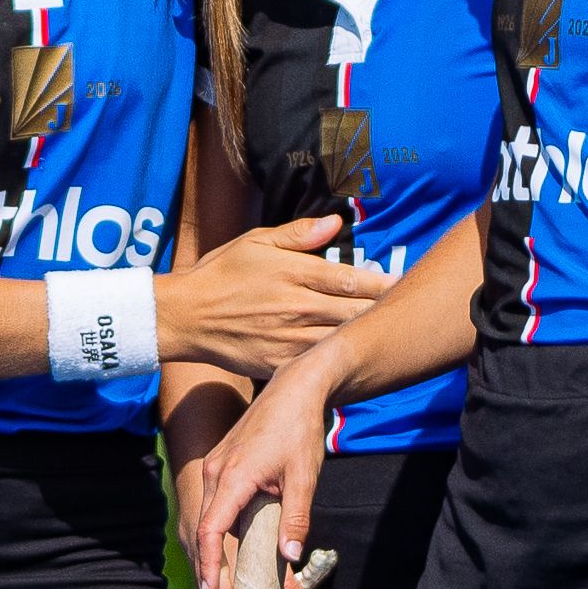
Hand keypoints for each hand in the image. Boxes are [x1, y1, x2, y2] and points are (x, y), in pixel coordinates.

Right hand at [156, 217, 389, 376]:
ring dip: (364, 337)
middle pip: (355, 312)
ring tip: (386, 334)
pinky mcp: (279, 364)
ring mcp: (289, 339)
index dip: (382, 283)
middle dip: (381, 311)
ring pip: (342, 340)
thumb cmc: (220, 274)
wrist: (184, 316)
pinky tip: (353, 360)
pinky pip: (318, 364)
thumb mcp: (256, 241)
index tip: (401, 283)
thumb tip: (336, 223)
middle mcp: (298, 308)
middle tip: (404, 309)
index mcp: (295, 274)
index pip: (352, 279)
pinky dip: (337, 361)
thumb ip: (298, 234)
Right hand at [191, 343, 339, 588]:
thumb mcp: (304, 475)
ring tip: (225, 588)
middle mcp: (216, 473)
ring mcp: (216, 469)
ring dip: (215, 552)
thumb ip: (296, 518)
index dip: (211, 563)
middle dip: (212, 567)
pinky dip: (221, 533)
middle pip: (206, 529)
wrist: (295, 387)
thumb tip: (290, 557)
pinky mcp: (222, 467)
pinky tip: (230, 554)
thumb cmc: (300, 428)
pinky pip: (216, 507)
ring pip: (209, 519)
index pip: (212, 528)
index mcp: (232, 475)